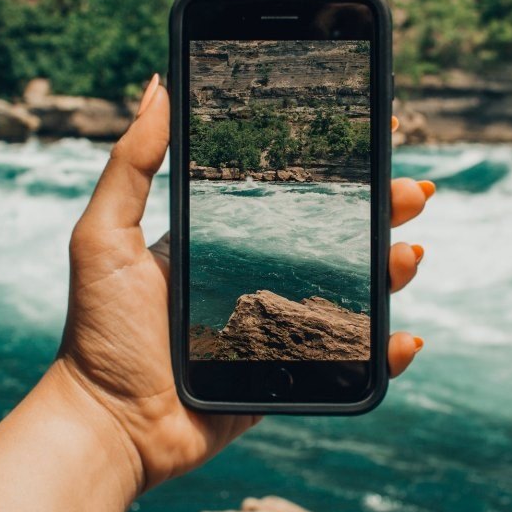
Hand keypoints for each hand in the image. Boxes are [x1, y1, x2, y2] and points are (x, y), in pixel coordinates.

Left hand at [55, 77, 433, 493]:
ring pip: (354, 290)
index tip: (373, 126)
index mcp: (226, 239)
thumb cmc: (99, 329)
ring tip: (408, 253)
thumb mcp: (104, 234)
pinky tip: (405, 335)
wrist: (109, 424)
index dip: (337, 162)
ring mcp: (278, 326)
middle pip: (337, 234)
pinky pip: (350, 361)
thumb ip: (131, 163)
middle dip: (382, 208)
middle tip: (412, 191)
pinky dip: (384, 350)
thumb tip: (157, 87)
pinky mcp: (289, 375)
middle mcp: (258, 275)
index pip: (292, 189)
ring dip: (392, 268)